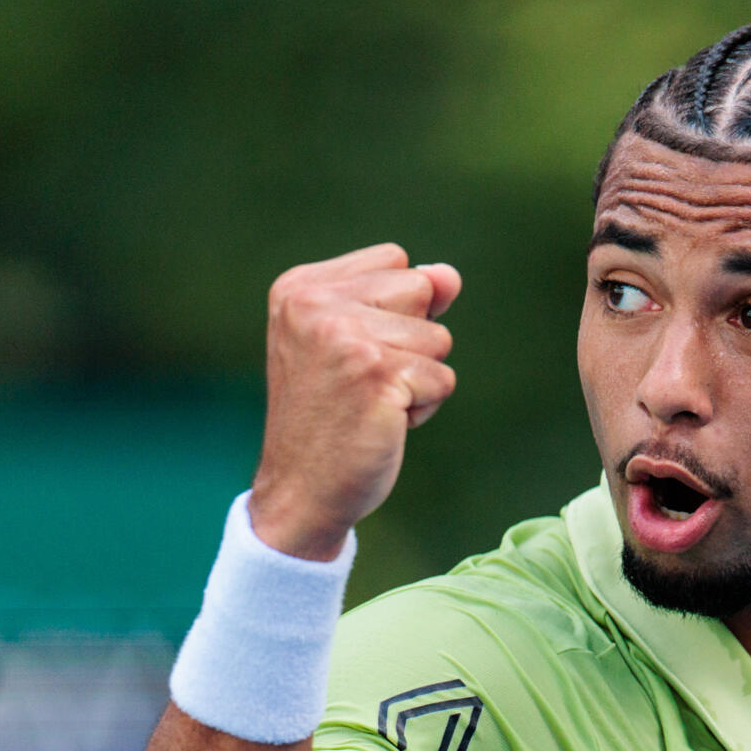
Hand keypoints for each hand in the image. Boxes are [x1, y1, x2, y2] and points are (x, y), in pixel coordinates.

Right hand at [247, 243, 462, 559]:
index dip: (397, 311)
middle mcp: (315, 302)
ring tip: (372, 403)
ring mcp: (344, 336)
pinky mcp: (376, 373)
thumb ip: (402, 300)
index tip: (354, 353)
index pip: (396, 262)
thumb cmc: (333, 416)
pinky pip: (442, 379)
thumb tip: (449, 275)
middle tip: (365, 381)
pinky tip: (383, 423)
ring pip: (438, 338)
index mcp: (301, 286)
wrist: (302, 488)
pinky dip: (424, 408)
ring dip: (420, 379)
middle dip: (413, 341)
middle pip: (421, 290)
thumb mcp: (356, 342)